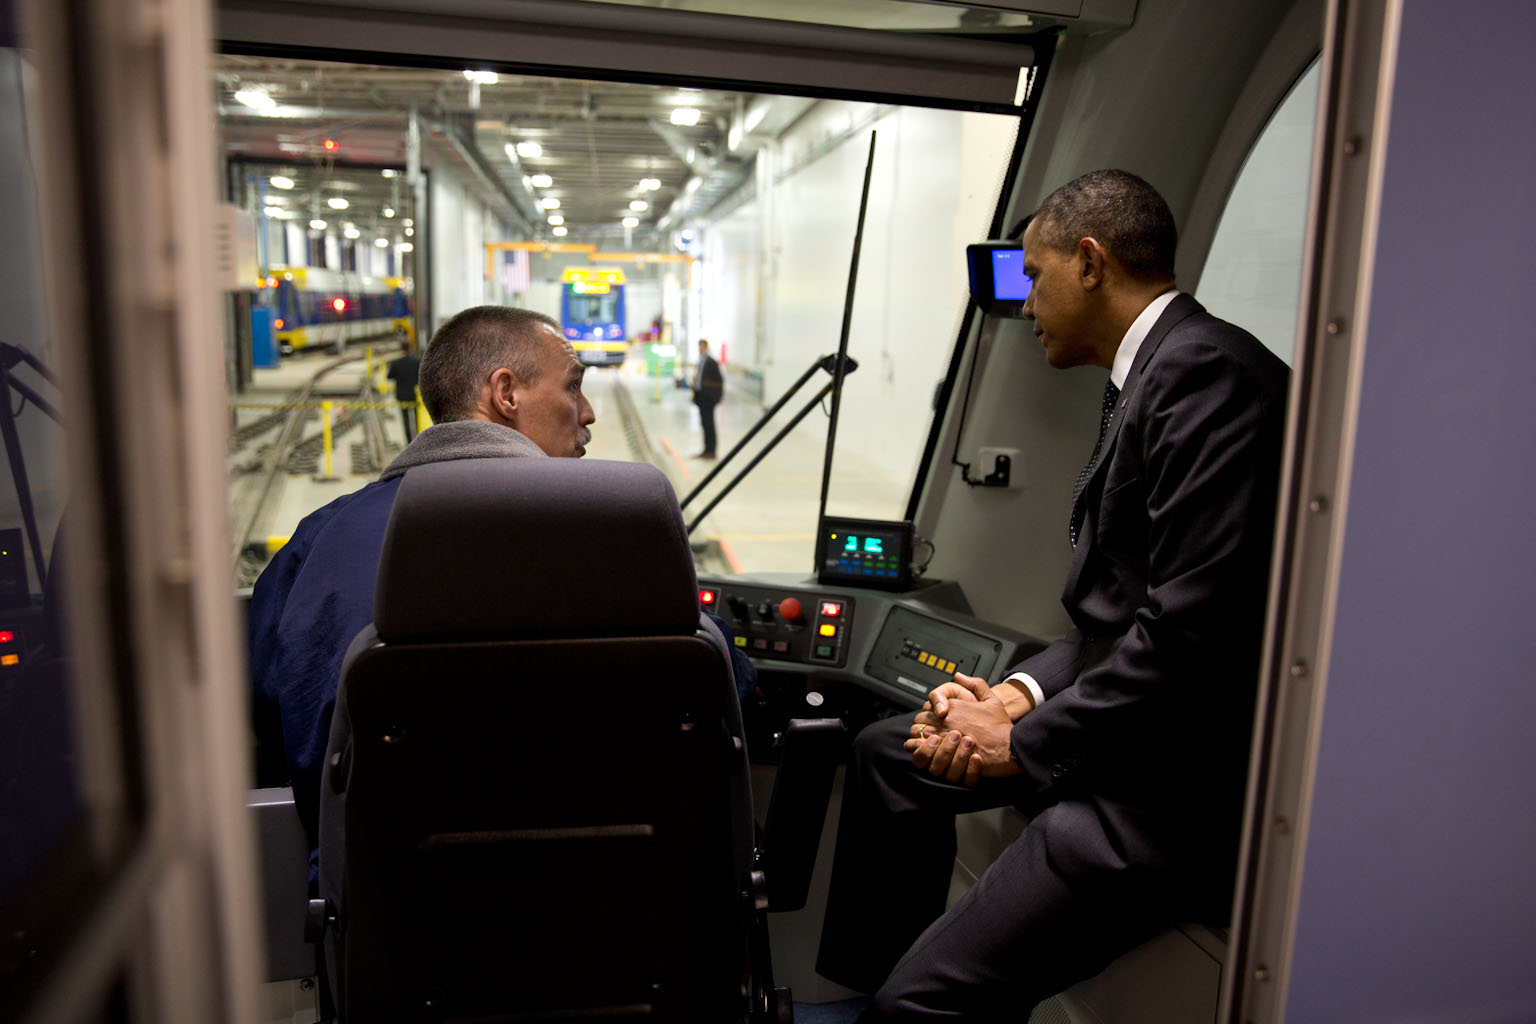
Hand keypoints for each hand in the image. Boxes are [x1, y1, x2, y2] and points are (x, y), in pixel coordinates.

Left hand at [905, 674, 1020, 784]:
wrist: (1010, 748)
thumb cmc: (1002, 727)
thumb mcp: (992, 700)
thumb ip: (975, 684)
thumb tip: (959, 675)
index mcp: (953, 706)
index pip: (926, 709)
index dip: (929, 717)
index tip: (934, 724)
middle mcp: (946, 719)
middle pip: (919, 721)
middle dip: (922, 728)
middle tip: (930, 736)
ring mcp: (944, 735)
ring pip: (917, 735)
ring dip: (920, 740)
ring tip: (928, 746)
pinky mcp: (945, 753)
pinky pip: (922, 750)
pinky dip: (921, 752)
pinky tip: (928, 755)